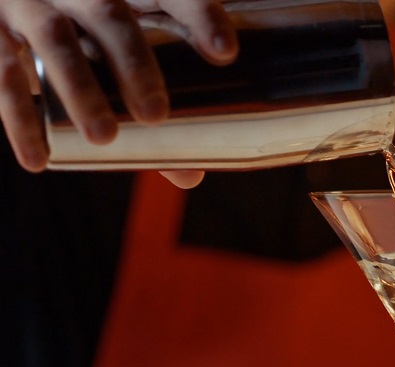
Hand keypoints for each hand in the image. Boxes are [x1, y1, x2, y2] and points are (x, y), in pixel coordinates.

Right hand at [0, 0, 237, 176]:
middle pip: (111, 14)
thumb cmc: (82, 33)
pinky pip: (3, 73)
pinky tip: (38, 159)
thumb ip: (150, 104)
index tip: (225, 53)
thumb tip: (190, 175)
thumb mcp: (116, 51)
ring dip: (80, 89)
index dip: (200, 15)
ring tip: (103, 138)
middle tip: (155, 116)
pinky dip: (20, 119)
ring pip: (55, 37)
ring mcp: (29, 0)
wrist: (10, 3)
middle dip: (135, 64)